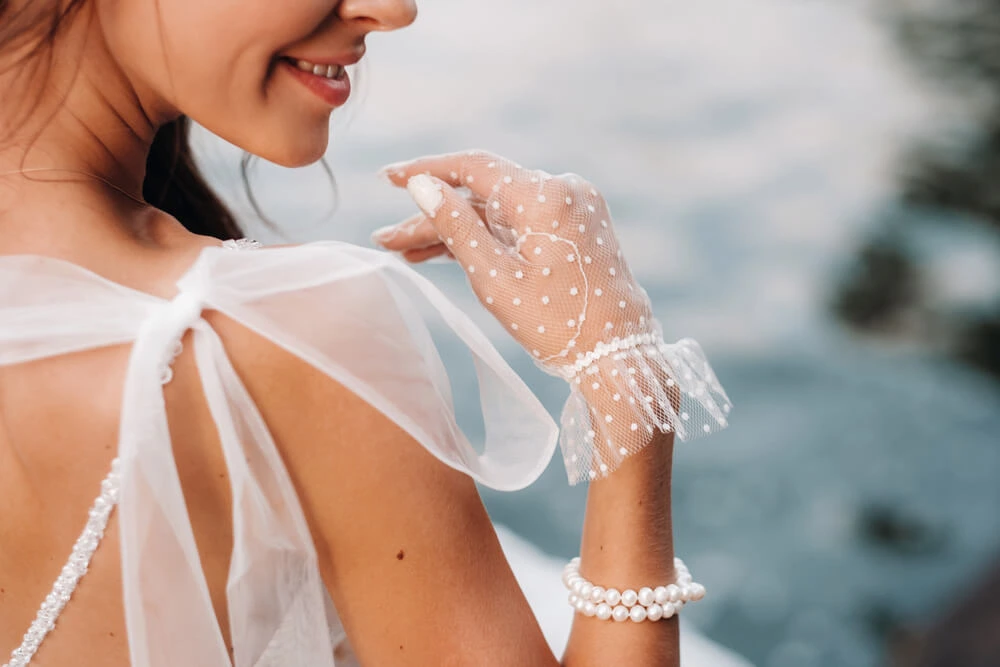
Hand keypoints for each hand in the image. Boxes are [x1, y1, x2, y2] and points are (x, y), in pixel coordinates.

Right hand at [377, 150, 656, 373]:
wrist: (618, 355)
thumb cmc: (557, 323)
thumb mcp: (494, 278)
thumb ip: (455, 227)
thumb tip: (422, 185)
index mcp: (545, 196)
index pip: (473, 167)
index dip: (426, 171)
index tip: (388, 179)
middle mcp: (563, 190)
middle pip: (482, 195)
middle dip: (435, 217)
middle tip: (387, 240)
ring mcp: (573, 208)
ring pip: (499, 212)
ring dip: (457, 231)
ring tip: (406, 252)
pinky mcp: (576, 228)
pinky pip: (521, 224)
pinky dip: (489, 238)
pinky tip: (447, 253)